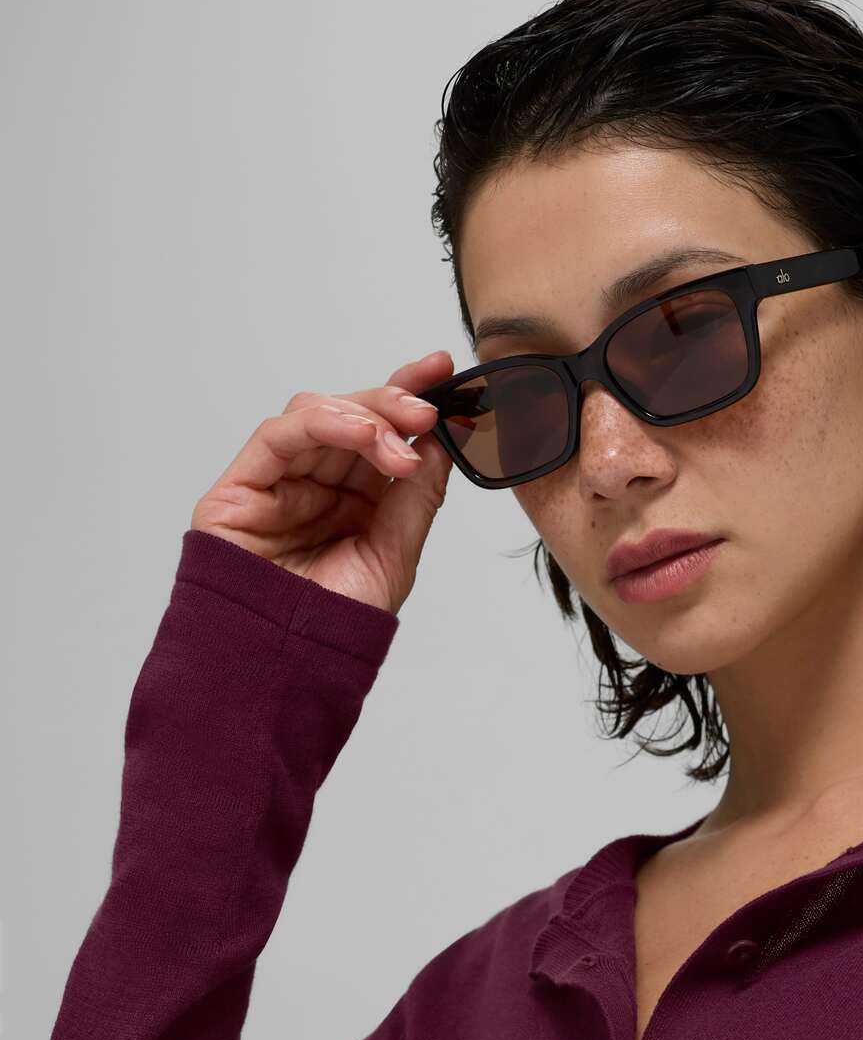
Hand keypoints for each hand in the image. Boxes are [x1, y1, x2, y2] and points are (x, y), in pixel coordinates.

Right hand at [189, 350, 455, 613]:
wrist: (288, 666)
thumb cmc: (333, 623)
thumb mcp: (394, 554)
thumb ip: (416, 497)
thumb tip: (441, 441)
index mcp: (354, 499)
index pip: (382, 434)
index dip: (410, 398)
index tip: (445, 372)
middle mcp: (316, 484)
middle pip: (352, 415)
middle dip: (394, 404)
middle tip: (429, 411)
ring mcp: (278, 482)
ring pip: (316, 414)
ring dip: (365, 416)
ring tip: (401, 441)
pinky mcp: (240, 487)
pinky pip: (278, 435)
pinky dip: (322, 422)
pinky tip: (361, 433)